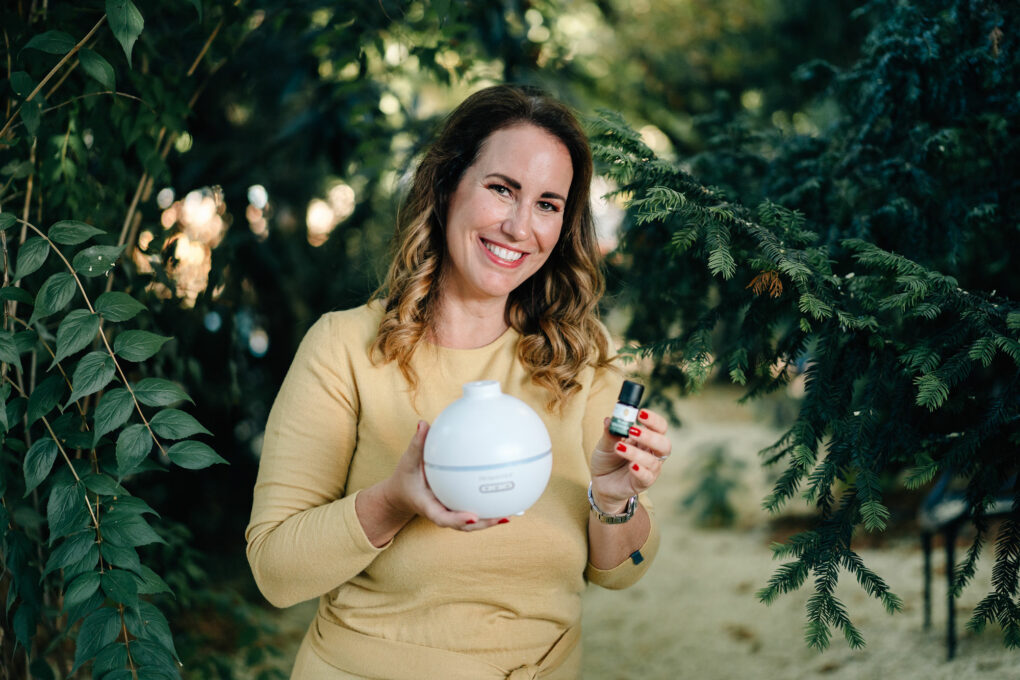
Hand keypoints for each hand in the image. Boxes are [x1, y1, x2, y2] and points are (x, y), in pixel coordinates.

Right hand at [380, 421, 505, 530]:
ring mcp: (450, 513)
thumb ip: (417, 445)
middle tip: (501, 517)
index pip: (442, 518)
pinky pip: (472, 511)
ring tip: (509, 513)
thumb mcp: (407, 462)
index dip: (457, 519)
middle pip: (464, 525)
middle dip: (482, 524)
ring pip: (471, 523)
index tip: (472, 516)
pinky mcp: (456, 509)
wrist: (402, 494)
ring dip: (489, 520)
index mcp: (429, 507)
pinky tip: (504, 500)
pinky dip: (487, 509)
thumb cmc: (406, 478)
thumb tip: (423, 424)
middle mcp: (442, 513)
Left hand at [589, 408, 670, 513]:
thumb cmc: (608, 459)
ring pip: (653, 461)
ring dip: (636, 453)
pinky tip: (631, 466)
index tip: (641, 413)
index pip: (659, 427)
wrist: (601, 482)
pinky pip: (647, 477)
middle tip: (632, 430)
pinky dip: (640, 471)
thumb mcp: (605, 444)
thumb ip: (610, 433)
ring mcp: (649, 469)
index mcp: (646, 439)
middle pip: (663, 444)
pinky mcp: (642, 483)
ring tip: (619, 447)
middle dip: (650, 436)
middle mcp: (652, 453)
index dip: (654, 420)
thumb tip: (610, 419)